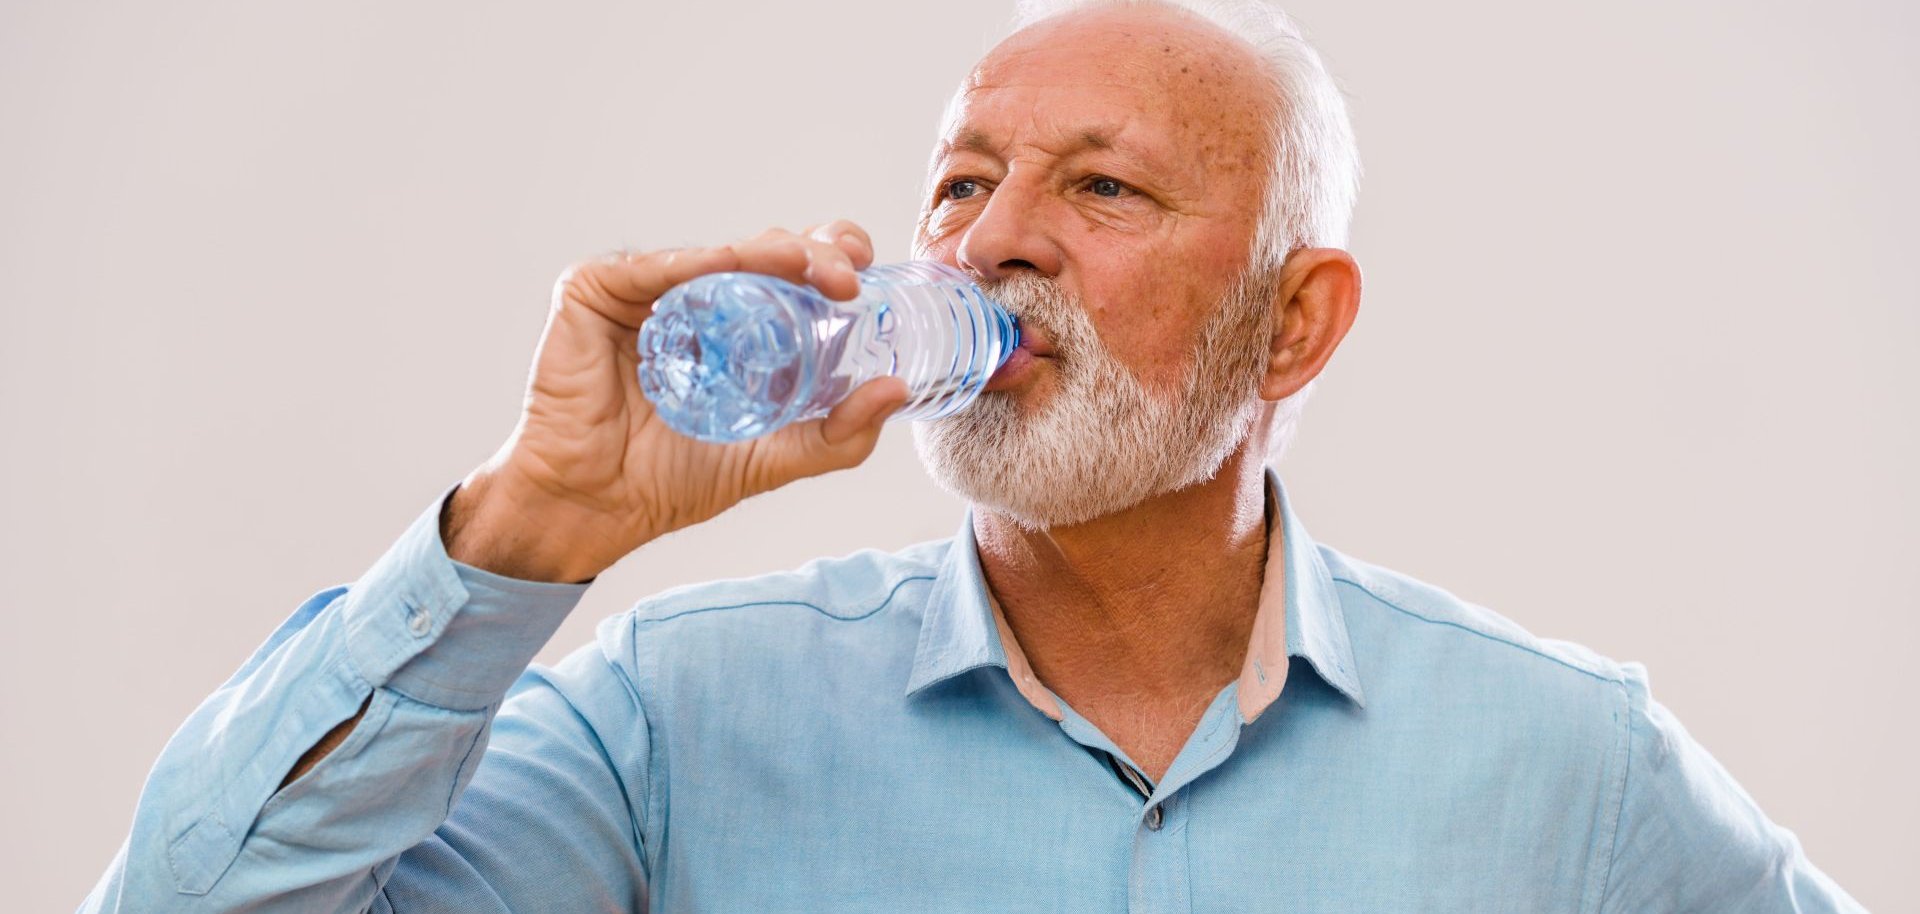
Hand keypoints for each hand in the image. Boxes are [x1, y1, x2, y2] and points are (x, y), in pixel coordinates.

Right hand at [444, 221, 909, 582]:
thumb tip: (897, 391)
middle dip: (815, 252)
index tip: (865, 279)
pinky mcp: (594, 291)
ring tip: (811, 268)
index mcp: (734, 325)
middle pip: (765, 253)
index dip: (831, 262)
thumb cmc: (670, 480)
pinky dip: (696, 262)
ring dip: (771, 252)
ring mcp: (644, 290)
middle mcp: (694, 298)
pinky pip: (653, 266)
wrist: (594, 509)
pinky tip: (732, 264)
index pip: (792, 276)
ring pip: (719, 253)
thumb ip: (837, 435)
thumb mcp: (774, 458)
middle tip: (847, 279)